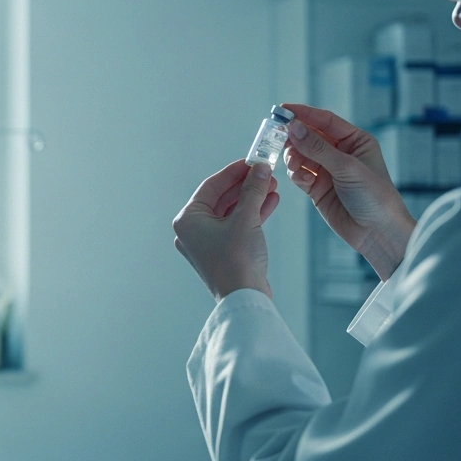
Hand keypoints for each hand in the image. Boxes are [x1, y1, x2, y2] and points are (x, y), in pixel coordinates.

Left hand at [172, 159, 280, 301]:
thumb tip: (260, 169)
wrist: (244, 298)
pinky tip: (270, 202)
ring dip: (252, 198)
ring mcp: (207, 243)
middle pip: (221, 198)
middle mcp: (193, 230)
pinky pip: (236, 226)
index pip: (211, 186)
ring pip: (231, 212)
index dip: (233, 172)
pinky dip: (252, 214)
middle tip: (265, 173)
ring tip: (272, 185)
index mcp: (188, 220)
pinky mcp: (223, 252)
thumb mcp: (246, 218)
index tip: (251, 161)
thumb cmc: (237, 261)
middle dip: (246, 185)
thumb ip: (252, 190)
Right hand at [280, 103, 416, 279]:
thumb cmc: (374, 196)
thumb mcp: (347, 167)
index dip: (304, 114)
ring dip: (293, 157)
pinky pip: (299, 174)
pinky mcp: (317, 188)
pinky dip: (296, 174)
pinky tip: (302, 180)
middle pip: (309, 136)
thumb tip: (293, 127)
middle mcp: (340, 153)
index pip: (325, 121)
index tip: (282, 109)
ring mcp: (328, 171)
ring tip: (293, 164)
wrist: (377, 233)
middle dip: (294, 136)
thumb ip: (317, 147)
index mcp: (355, 141)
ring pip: (300, 155)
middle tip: (277, 135)